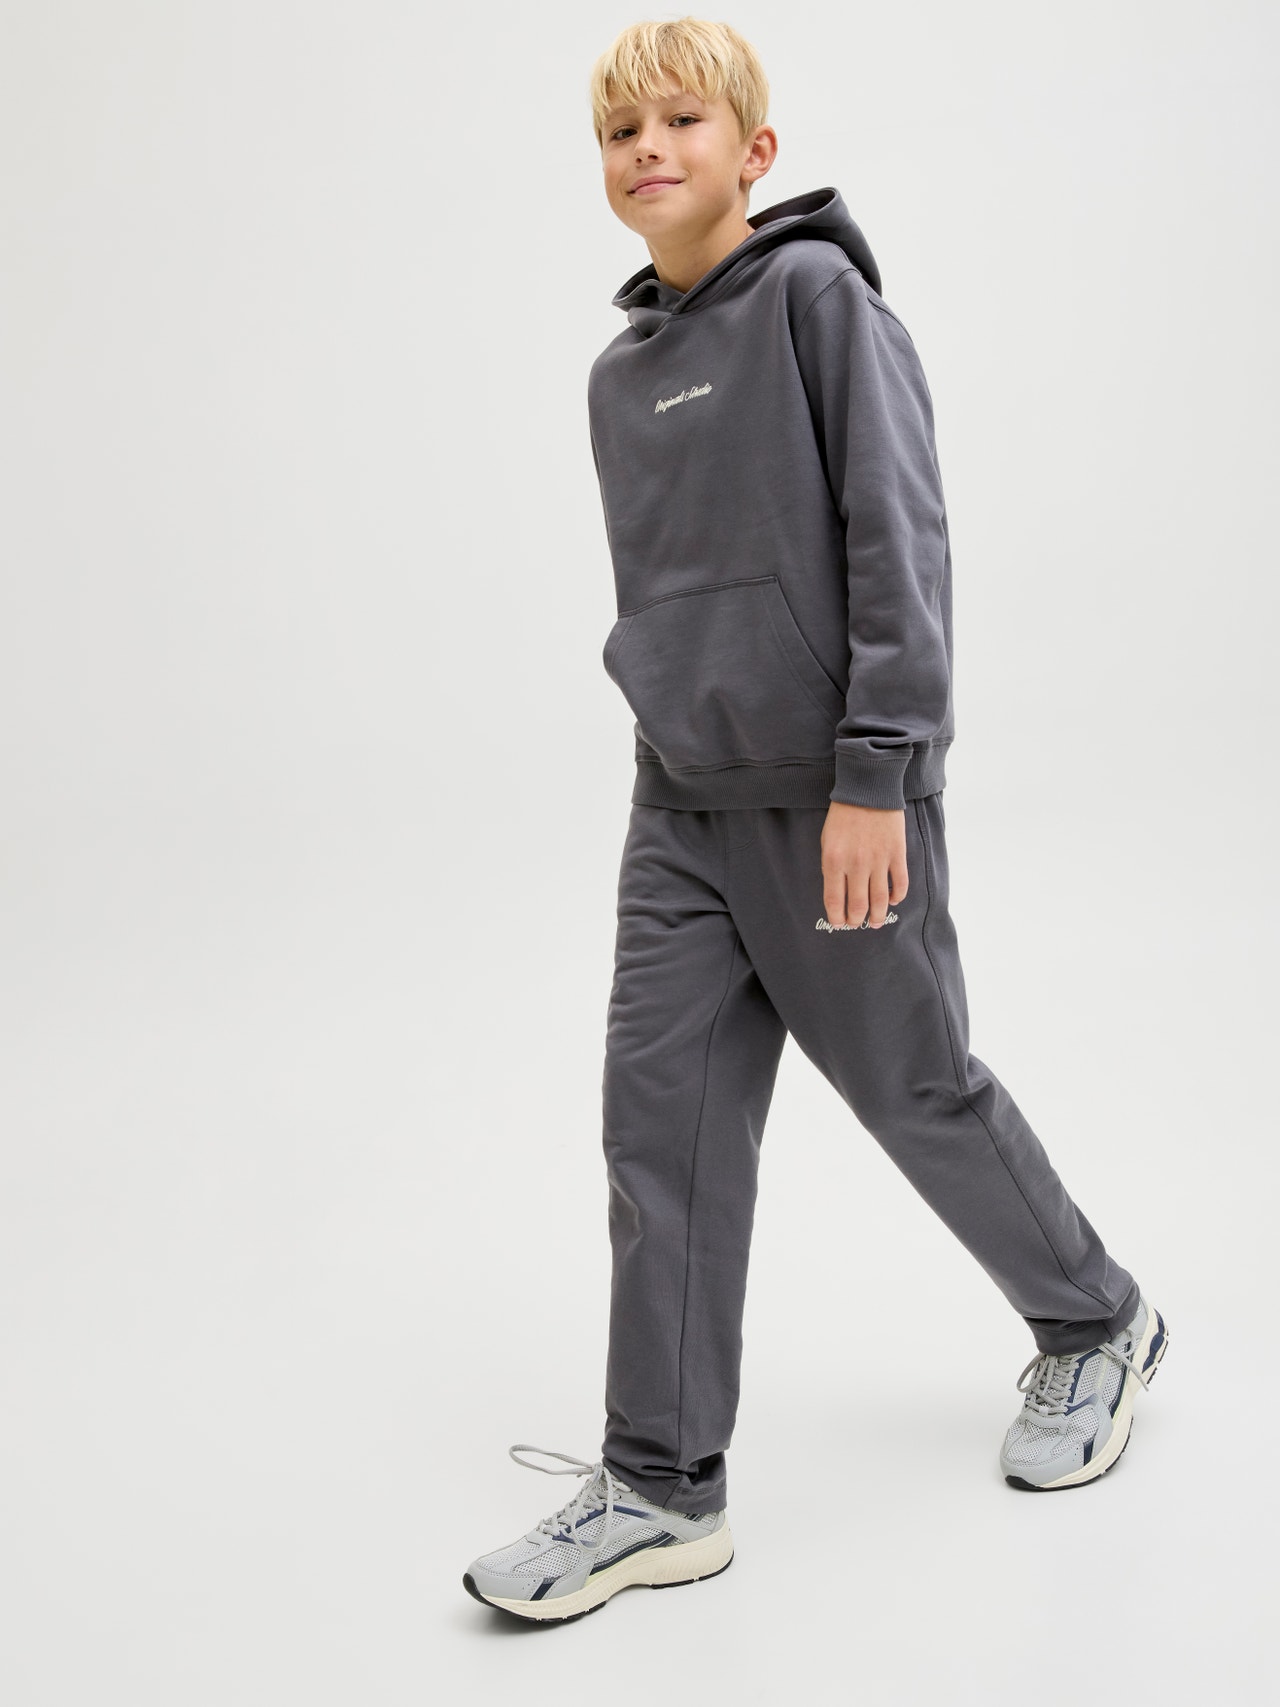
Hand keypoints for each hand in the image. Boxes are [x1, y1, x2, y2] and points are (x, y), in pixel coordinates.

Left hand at [821, 801, 908, 927]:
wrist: (868, 789)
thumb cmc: (843, 814)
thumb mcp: (827, 840)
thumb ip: (831, 866)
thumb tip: (838, 892)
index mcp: (834, 861)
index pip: (834, 900)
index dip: (836, 917)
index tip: (838, 924)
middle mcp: (856, 865)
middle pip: (857, 905)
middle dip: (856, 920)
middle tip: (856, 924)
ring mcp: (879, 861)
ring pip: (880, 900)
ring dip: (878, 916)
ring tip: (876, 923)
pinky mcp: (897, 854)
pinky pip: (900, 884)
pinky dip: (897, 897)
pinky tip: (893, 900)